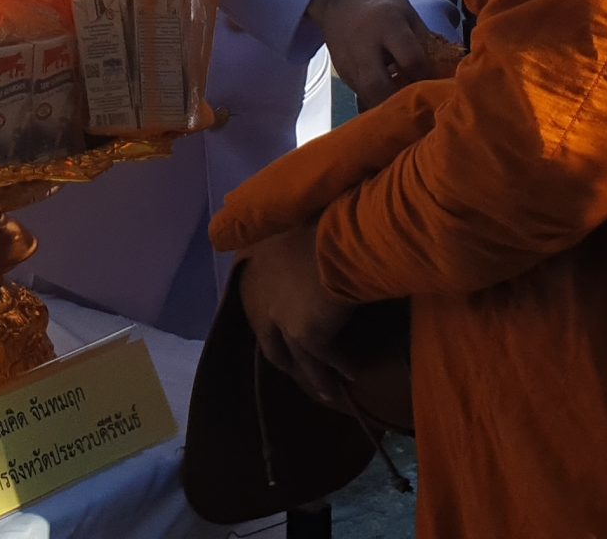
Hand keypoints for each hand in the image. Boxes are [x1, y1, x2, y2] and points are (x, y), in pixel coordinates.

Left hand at [236, 225, 359, 411]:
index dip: (270, 321)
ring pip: (298, 357)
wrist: (342, 231)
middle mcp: (261, 297)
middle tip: (295, 369)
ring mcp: (280, 318)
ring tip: (325, 389)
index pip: (257, 303)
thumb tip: (300, 240)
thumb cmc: (325, 218)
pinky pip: (325, 359)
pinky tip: (351, 374)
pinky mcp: (306, 334)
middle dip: (284, 358)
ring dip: (314, 375)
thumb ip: (293, 239)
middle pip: (270, 341)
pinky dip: (338, 367)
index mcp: (256, 267)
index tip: (280, 330)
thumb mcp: (297, 223)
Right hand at [309, 0, 437, 110]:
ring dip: (388, 105)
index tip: (437, 82)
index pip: (411, 60)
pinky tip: (391, 98)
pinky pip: (360, 94)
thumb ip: (423, 42)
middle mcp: (364, 45)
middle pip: (378, 86)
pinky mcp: (341, 73)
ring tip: (406, 105)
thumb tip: (445, 72)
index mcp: (387, 25)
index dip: (426, 75)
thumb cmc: (382, 4)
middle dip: (400, 101)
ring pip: (366, 95)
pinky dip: (377, 100)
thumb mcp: (408, 14)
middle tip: (418, 104)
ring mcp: (348, 61)